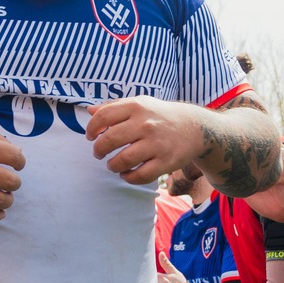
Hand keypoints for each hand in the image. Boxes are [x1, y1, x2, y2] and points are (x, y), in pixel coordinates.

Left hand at [86, 98, 206, 186]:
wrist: (193, 127)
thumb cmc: (159, 115)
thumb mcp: (139, 104)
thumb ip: (114, 107)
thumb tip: (90, 111)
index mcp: (136, 107)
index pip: (103, 116)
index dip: (91, 128)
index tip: (90, 136)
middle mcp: (146, 124)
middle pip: (110, 140)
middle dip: (98, 150)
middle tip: (99, 154)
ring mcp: (156, 144)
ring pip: (123, 160)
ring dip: (112, 166)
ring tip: (112, 165)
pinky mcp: (166, 162)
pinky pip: (140, 176)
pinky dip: (128, 178)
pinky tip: (126, 174)